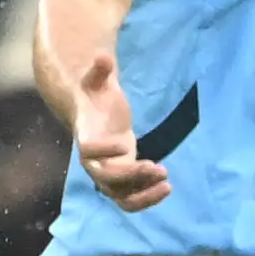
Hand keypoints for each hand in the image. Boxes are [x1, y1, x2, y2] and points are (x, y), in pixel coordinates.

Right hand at [71, 52, 168, 212]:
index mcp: (87, 137)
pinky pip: (129, 200)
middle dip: (131, 177)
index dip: (103, 150)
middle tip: (159, 167)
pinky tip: (166, 187)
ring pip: (118, 197)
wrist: (95, 117)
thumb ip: (98, 71)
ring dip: (142, 194)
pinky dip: (146, 199)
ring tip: (167, 182)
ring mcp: (107, 173)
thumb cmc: (96, 98)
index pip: (88, 151)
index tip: (125, 143)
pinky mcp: (121, 180)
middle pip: (105, 180)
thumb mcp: (96, 82)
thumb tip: (102, 55)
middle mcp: (94, 161)